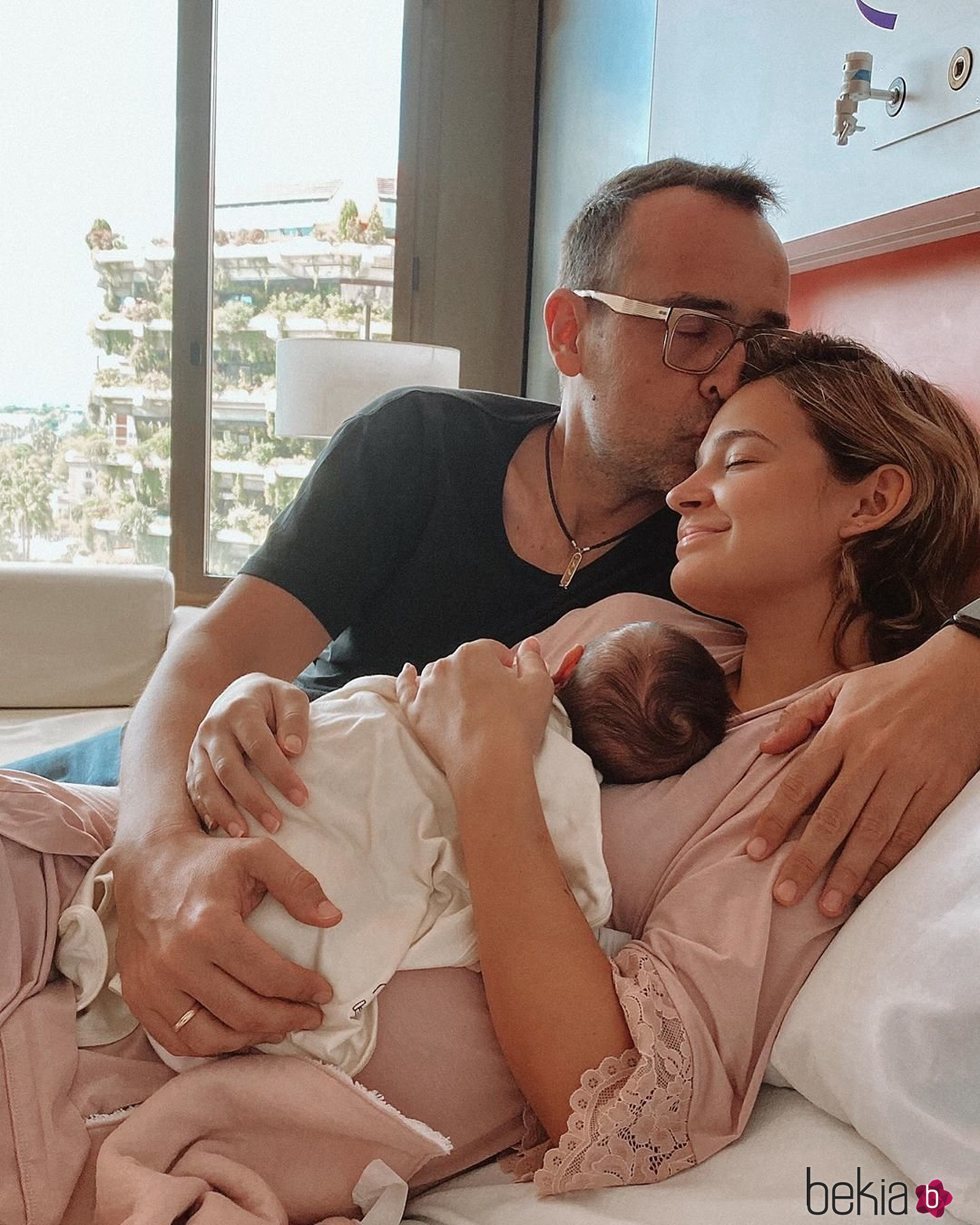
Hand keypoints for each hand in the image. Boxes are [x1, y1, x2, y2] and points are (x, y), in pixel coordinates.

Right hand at [112, 826, 341, 1056]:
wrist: (146, 864)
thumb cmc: (208, 861)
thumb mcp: (258, 855)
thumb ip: (298, 884)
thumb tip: (332, 918)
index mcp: (208, 925)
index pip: (268, 976)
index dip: (303, 989)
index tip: (324, 992)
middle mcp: (176, 960)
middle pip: (243, 1013)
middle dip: (287, 1020)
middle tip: (311, 1017)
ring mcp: (151, 984)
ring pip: (210, 1038)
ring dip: (253, 1039)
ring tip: (280, 1028)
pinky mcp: (137, 997)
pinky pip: (178, 1041)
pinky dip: (214, 1046)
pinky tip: (240, 1033)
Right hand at [186, 673, 310, 836]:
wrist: (237, 693)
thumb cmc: (271, 701)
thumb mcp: (290, 697)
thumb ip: (295, 719)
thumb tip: (292, 750)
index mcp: (240, 710)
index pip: (260, 746)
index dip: (280, 773)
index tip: (301, 798)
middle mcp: (213, 729)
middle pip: (229, 770)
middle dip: (253, 800)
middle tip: (276, 824)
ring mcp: (198, 747)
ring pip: (206, 783)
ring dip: (225, 811)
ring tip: (244, 834)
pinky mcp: (192, 762)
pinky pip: (193, 790)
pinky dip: (204, 810)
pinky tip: (218, 829)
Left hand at [395, 638, 554, 779]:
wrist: (488, 762)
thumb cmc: (515, 724)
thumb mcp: (539, 687)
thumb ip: (534, 660)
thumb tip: (530, 644)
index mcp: (476, 653)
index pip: (493, 651)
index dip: (506, 667)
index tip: (513, 684)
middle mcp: (447, 664)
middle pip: (465, 663)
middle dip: (479, 676)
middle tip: (495, 702)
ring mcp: (427, 688)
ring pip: (438, 675)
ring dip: (450, 682)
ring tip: (466, 702)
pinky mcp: (415, 712)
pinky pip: (406, 689)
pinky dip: (408, 679)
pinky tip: (409, 672)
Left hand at [749, 629, 979, 916]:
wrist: (964, 676)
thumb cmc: (895, 683)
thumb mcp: (841, 687)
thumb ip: (799, 715)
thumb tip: (766, 748)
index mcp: (843, 731)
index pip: (800, 783)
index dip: (776, 820)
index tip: (754, 851)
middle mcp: (872, 756)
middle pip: (833, 816)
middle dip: (806, 860)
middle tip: (784, 895)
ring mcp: (907, 774)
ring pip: (872, 832)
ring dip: (847, 872)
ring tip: (826, 906)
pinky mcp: (938, 789)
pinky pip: (910, 833)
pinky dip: (889, 862)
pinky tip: (869, 885)